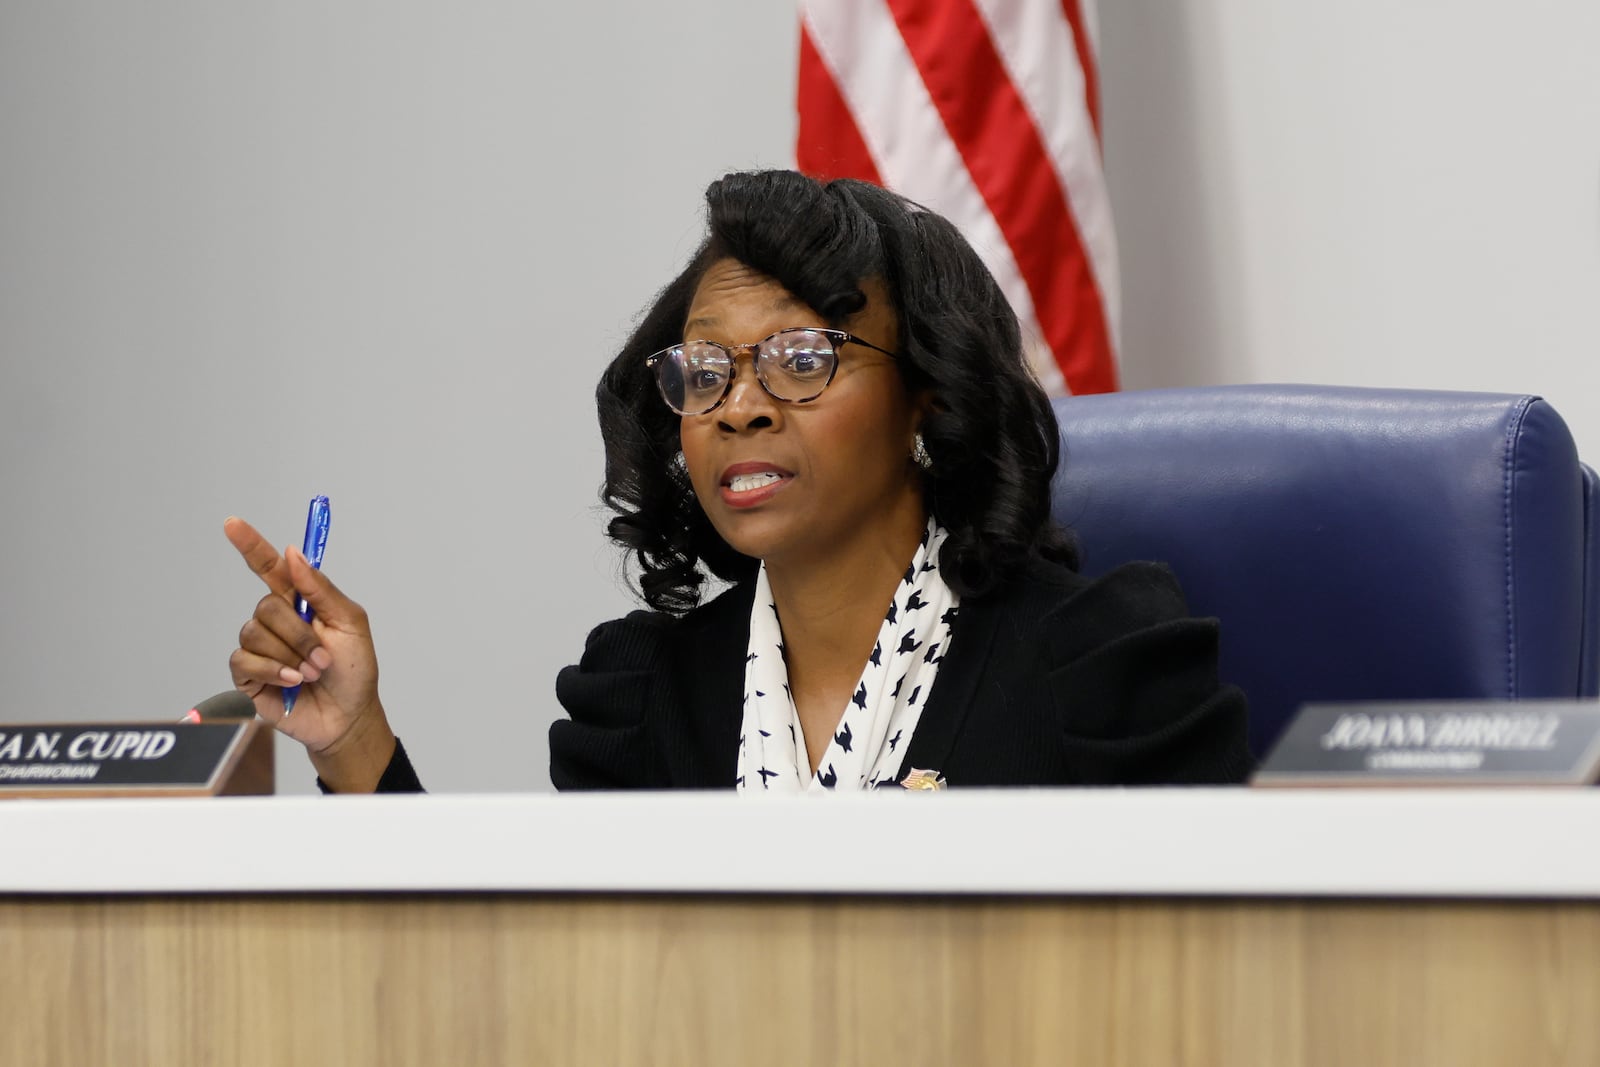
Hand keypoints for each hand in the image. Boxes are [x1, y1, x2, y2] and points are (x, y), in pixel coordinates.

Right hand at [224, 516, 394, 789]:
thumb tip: (293, 554)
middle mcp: (276, 621)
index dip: (250, 544)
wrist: (348, 717)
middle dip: (299, 633)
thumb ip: (320, 589)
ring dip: (291, 654)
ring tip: (311, 672)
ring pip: (255, 632)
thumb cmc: (354, 671)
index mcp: (301, 602)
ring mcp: (260, 647)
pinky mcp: (248, 675)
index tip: (232, 524)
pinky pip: (246, 660)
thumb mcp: (350, 624)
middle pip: (267, 604)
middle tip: (322, 656)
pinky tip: (292, 682)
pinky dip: (274, 670)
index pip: (269, 567)